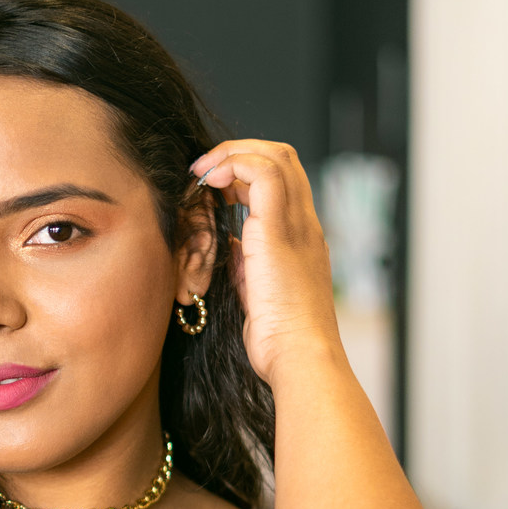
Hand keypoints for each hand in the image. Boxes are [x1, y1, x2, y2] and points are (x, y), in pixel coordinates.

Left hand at [189, 138, 338, 384]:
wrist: (300, 356)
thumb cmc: (280, 339)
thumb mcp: (258, 293)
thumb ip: (248, 265)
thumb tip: (230, 246)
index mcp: (302, 239)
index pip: (283, 183)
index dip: (247, 172)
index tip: (214, 185)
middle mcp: (305, 225)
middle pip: (283, 158)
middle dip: (240, 151)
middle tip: (204, 170)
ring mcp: (296, 224)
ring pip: (276, 155)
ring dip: (232, 152)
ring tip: (203, 171)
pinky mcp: (278, 229)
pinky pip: (262, 172)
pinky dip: (233, 163)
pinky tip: (210, 181)